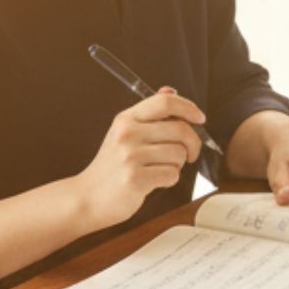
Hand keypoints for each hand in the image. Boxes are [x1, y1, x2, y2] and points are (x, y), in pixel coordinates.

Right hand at [76, 88, 204, 229]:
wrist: (88, 197)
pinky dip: (170, 180)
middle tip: (189, 154)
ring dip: (178, 164)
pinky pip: (172, 174)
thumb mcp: (125, 133)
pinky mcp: (134, 179)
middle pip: (180, 129)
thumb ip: (149, 114)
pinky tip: (155, 181)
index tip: (200, 118)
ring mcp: (130, 156)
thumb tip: (171, 91)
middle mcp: (127, 134)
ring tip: (160, 169)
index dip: (189, 107)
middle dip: (193, 144)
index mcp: (126, 119)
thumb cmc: (112, 166)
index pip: (165, 102)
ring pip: (179, 153)